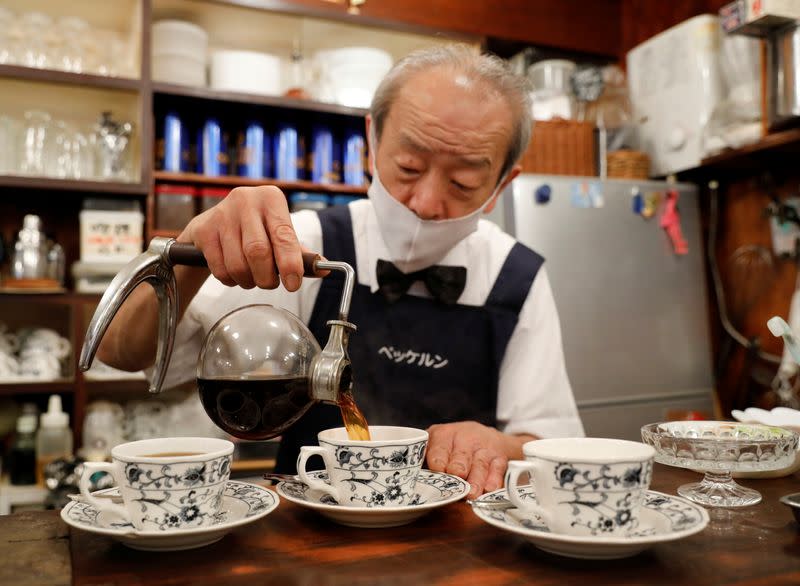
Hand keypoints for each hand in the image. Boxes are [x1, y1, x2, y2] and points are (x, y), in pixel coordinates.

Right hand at [179, 185, 304, 290]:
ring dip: (248, 281)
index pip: (284, 236)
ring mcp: (221, 213)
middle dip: (266, 277)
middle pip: (258, 251)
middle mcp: (246, 200)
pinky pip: (220, 269)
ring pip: (238, 264)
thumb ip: (299, 252)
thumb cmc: (255, 230)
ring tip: (251, 277)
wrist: (212, 224)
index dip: (290, 264)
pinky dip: (230, 280)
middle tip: (270, 284)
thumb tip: (323, 269)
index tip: (293, 284)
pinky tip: (233, 272)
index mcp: (271, 198)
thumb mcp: (278, 233)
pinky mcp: (203, 229)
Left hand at [426, 421, 510, 498]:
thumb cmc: (452, 447)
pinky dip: (494, 479)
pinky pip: (498, 469)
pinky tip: (489, 489)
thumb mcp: (436, 446)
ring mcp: (483, 448)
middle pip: (461, 455)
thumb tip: (411, 481)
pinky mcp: (499, 458)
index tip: (438, 469)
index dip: (438, 459)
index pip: (439, 447)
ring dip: (476, 480)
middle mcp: (464, 439)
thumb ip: (424, 461)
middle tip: (457, 478)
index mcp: (443, 435)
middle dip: (458, 468)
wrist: (484, 437)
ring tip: (472, 494)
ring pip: (480, 464)